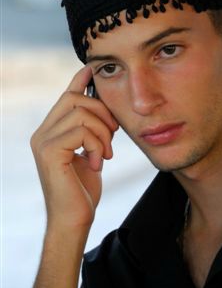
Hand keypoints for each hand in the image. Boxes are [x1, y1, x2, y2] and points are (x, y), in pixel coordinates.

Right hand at [30, 65, 118, 238]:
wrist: (75, 218)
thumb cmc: (84, 188)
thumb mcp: (90, 153)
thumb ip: (90, 132)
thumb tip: (100, 109)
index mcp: (51, 131)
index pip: (65, 96)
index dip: (80, 80)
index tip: (93, 69)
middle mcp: (42, 133)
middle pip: (75, 98)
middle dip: (103, 112)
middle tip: (114, 134)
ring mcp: (43, 141)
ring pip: (81, 113)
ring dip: (104, 133)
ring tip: (107, 154)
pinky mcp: (50, 152)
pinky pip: (81, 130)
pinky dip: (98, 145)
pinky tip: (99, 163)